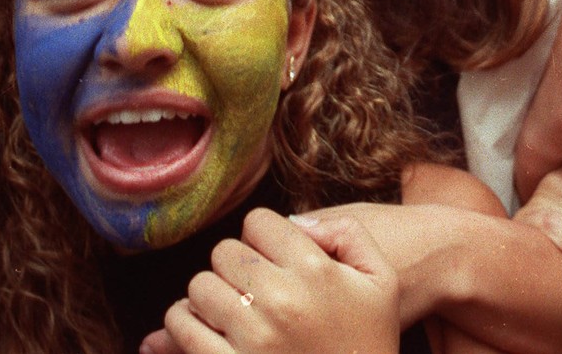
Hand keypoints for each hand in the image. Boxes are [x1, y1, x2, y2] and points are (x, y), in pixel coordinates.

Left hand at [147, 210, 400, 353]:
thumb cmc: (368, 340)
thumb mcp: (380, 279)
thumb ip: (347, 232)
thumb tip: (295, 221)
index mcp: (315, 270)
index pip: (258, 221)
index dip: (264, 237)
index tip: (274, 260)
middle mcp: (281, 300)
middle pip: (224, 251)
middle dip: (236, 266)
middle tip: (256, 290)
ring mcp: (252, 337)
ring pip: (199, 286)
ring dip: (211, 296)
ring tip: (236, 312)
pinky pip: (181, 327)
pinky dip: (186, 325)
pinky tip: (212, 332)